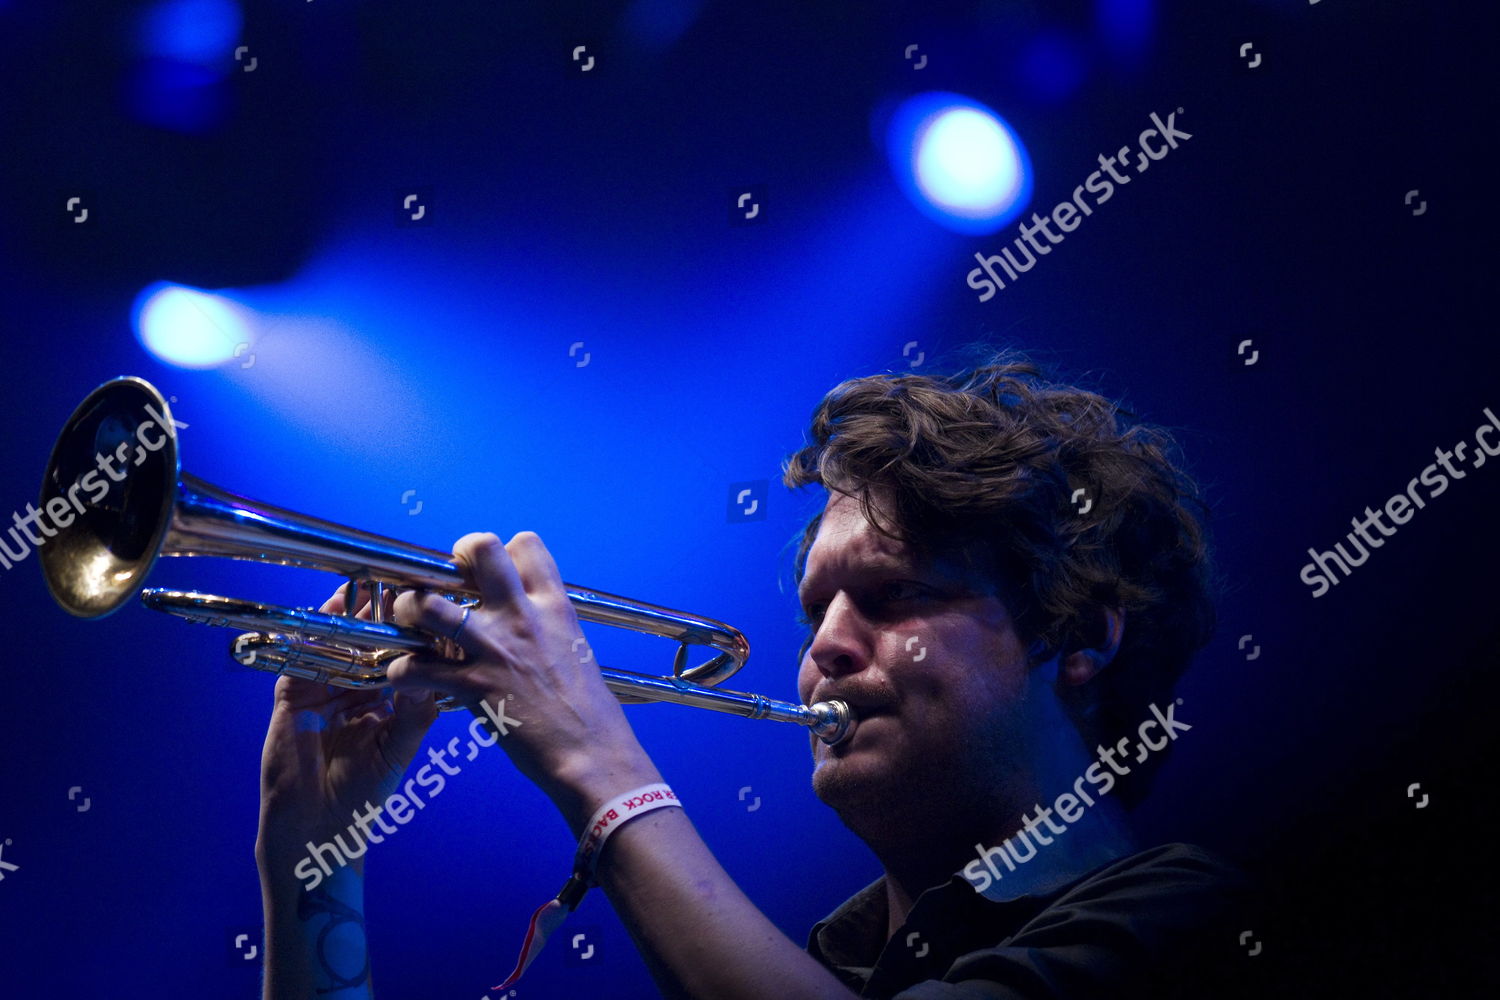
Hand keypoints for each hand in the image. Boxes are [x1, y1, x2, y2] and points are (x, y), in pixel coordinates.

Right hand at [255, 585, 438, 877]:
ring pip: (340, 639)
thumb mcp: (400, 745)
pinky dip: (320, 628)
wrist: (316, 827)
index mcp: (386, 699)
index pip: (403, 654)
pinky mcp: (294, 690)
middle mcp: (356, 687)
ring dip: (355, 611)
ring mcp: (323, 686)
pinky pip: (305, 651)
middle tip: (406, 579)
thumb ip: (418, 706)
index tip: (438, 602)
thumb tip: (441, 665)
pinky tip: (337, 606)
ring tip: (375, 581)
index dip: (417, 630)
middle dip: (387, 611)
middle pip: (371, 639)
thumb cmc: (363, 794)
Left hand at [384, 532, 657, 826]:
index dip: (499, 550)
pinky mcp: (474, 687)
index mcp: (553, 606)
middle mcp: (523, 617)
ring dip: (409, 608)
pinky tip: (402, 678)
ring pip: (431, 604)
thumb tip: (528, 616)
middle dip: (453, 557)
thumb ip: (547, 625)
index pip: (524, 544)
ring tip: (407, 622)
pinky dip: (401, 673)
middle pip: (480, 549)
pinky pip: (418, 669)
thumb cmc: (588, 710)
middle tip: (445, 582)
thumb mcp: (574, 648)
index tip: (486, 573)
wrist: (592, 752)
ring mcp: (496, 649)